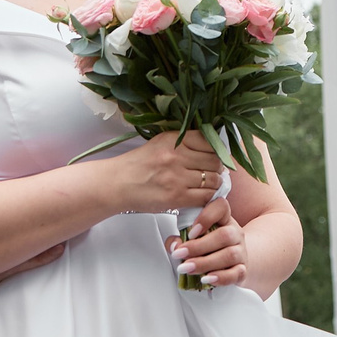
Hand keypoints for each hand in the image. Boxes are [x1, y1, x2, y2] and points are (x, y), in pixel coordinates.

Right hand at [100, 131, 224, 215]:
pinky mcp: (176, 197)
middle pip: (214, 161)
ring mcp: (177, 177)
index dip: (216, 150)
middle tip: (212, 172)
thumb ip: (184, 142)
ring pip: (213, 179)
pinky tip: (202, 195)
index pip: (209, 141)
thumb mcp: (160, 142)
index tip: (214, 155)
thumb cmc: (139, 164)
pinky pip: (205, 196)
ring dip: (215, 183)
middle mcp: (176, 156)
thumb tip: (211, 148)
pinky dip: (208, 197)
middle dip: (217, 167)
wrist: (118, 184)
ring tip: (208, 184)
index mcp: (173, 140)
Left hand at [167, 195, 248, 287]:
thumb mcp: (194, 238)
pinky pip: (236, 274)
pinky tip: (206, 279)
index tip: (190, 232)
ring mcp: (241, 252)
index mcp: (223, 219)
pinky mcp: (243, 270)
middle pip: (224, 235)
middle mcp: (235, 233)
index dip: (206, 217)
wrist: (231, 262)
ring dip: (205, 263)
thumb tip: (174, 246)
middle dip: (198, 247)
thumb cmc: (209, 247)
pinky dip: (220, 278)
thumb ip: (180, 239)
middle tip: (180, 255)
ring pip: (229, 255)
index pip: (221, 207)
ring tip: (187, 268)